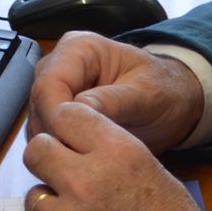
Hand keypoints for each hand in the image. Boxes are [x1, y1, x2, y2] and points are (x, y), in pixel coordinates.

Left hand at [23, 101, 211, 210]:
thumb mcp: (156, 178)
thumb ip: (116, 160)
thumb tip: (87, 155)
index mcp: (117, 152)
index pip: (67, 115)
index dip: (67, 130)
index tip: (70, 143)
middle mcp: (84, 178)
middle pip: (37, 150)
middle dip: (48, 163)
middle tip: (63, 182)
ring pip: (34, 199)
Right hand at [25, 32, 203, 151]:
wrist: (173, 101)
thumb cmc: (164, 91)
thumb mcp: (146, 94)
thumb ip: (114, 100)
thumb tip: (80, 109)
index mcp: (81, 48)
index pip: (50, 82)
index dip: (54, 114)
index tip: (68, 142)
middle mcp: (61, 64)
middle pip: (38, 101)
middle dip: (53, 132)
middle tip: (75, 159)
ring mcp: (57, 88)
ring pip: (38, 119)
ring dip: (54, 143)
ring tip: (81, 162)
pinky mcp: (58, 110)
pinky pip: (46, 131)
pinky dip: (58, 148)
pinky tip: (78, 160)